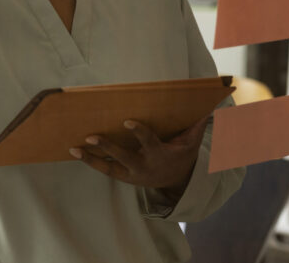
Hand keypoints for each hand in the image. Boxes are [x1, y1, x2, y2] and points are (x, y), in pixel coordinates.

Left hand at [69, 116, 209, 195]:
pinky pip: (103, 169)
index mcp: (158, 154)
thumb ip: (199, 124)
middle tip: (91, 136)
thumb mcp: (191, 143)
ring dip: (91, 158)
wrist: (174, 182)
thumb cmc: (180, 155)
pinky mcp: (121, 176)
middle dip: (108, 147)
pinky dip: (89, 161)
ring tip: (73, 148)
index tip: (128, 121)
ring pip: (108, 167)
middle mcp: (142, 165)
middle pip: (123, 156)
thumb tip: (215, 106)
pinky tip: (73, 151)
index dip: (138, 132)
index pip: (148, 142)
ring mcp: (130, 173)